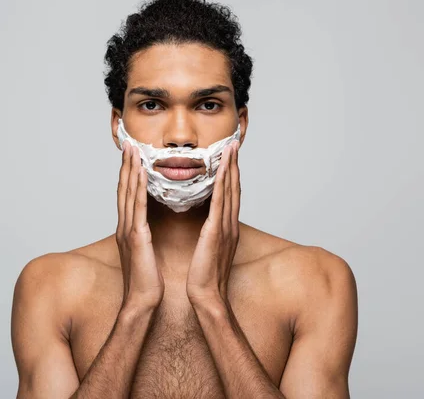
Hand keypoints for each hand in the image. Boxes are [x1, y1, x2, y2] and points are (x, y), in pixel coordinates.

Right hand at [116, 141, 164, 311]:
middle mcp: (125, 226)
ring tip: (133, 150)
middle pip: (124, 189)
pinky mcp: (136, 237)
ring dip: (130, 170)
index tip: (132, 156)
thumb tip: (147, 226)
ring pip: (128, 193)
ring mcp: (128, 230)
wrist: (142, 302)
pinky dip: (138, 188)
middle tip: (129, 144)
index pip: (128, 195)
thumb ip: (144, 236)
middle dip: (126, 166)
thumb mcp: (145, 253)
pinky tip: (140, 173)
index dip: (128, 174)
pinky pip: (137, 207)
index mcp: (129, 229)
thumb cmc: (147, 281)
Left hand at [186, 141, 240, 304]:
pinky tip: (222, 171)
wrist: (207, 297)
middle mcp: (229, 225)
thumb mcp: (209, 250)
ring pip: (230, 192)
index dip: (231, 174)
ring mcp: (225, 228)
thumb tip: (207, 222)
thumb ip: (210, 233)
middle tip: (234, 143)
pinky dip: (222, 185)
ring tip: (230, 149)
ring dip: (231, 168)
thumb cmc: (205, 276)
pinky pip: (220, 203)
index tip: (229, 156)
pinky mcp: (216, 233)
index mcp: (226, 228)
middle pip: (234, 188)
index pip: (230, 195)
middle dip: (234, 165)